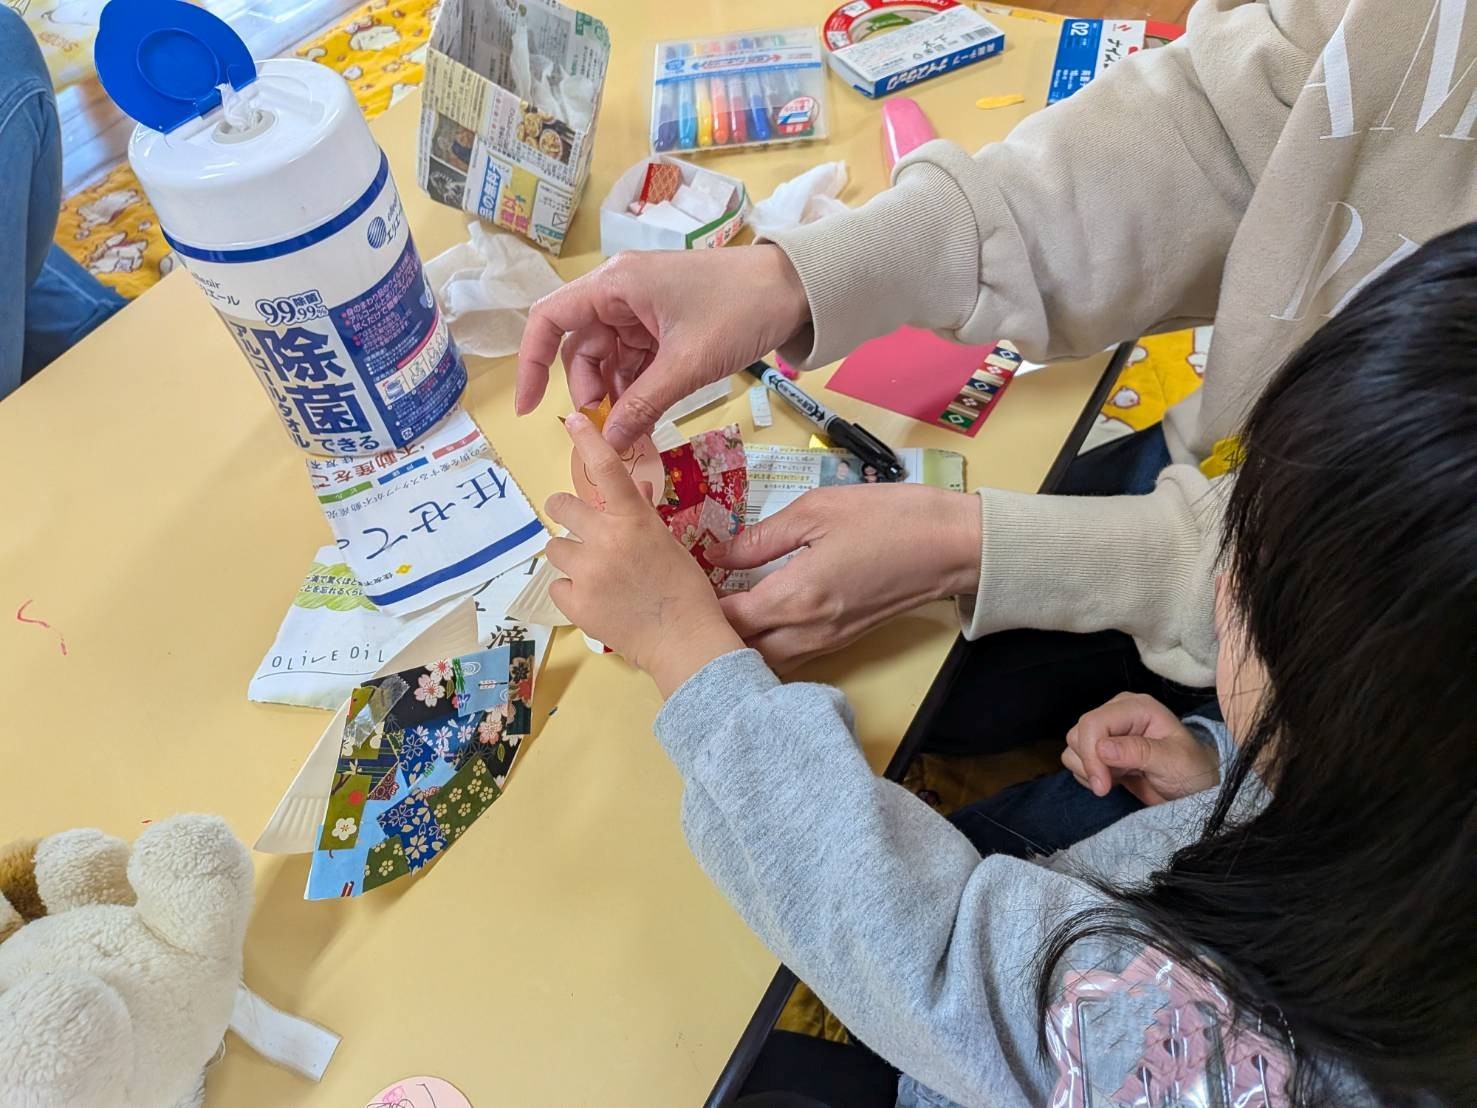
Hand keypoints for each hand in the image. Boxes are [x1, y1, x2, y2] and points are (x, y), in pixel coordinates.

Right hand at [515, 245, 809, 449]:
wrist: (796, 289)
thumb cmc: (741, 310)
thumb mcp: (688, 364)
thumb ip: (643, 404)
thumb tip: (607, 444)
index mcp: (615, 284)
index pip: (549, 320)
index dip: (532, 364)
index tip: (531, 408)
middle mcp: (620, 291)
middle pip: (579, 346)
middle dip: (588, 390)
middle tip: (610, 430)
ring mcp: (641, 308)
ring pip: (608, 358)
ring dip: (615, 394)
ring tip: (633, 429)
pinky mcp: (662, 323)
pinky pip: (634, 359)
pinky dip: (636, 388)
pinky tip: (647, 415)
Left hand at [544, 413, 743, 696]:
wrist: (684, 641)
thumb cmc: (686, 591)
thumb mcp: (667, 543)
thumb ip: (642, 516)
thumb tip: (631, 489)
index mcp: (633, 521)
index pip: (606, 470)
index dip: (588, 440)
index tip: (574, 420)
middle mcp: (604, 540)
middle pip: (560, 507)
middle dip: (567, 513)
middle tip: (581, 527)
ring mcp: (586, 573)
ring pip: (556, 548)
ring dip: (571, 556)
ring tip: (596, 574)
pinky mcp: (574, 603)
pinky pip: (558, 585)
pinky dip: (573, 590)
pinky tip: (596, 599)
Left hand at [711, 485, 980, 671]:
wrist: (952, 547)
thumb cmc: (889, 519)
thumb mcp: (818, 510)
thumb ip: (762, 537)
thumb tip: (718, 553)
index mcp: (797, 597)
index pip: (729, 619)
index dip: (699, 606)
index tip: (682, 584)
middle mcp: (808, 631)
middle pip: (742, 651)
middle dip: (713, 633)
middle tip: (693, 604)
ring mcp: (828, 641)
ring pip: (766, 660)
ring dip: (740, 644)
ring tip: (720, 613)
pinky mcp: (843, 640)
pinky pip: (792, 655)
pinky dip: (767, 645)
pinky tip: (759, 617)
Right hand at [1062, 693, 1218, 805]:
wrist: (1195, 789)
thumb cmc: (1192, 770)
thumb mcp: (1172, 761)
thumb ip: (1138, 752)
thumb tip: (1102, 748)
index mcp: (1136, 707)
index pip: (1094, 723)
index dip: (1091, 754)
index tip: (1102, 785)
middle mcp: (1117, 713)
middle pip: (1078, 734)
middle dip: (1090, 764)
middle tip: (1111, 784)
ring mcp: (1108, 731)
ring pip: (1073, 748)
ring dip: (1089, 770)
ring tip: (1119, 778)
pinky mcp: (1101, 749)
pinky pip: (1076, 760)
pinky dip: (1088, 775)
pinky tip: (1113, 779)